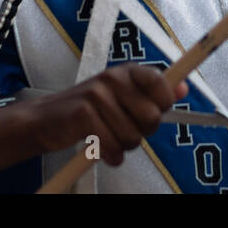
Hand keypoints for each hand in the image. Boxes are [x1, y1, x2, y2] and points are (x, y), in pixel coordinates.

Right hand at [20, 65, 188, 166]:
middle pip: (152, 117)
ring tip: (109, 140)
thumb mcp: (122, 96)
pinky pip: (113, 146)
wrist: (44, 120)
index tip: (149, 113)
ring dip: (124, 147)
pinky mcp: (83, 114)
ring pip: (133, 136)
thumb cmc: (88, 110)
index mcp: (127, 71)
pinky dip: (110, 156)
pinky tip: (101, 151)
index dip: (162, 106)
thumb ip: (152, 93)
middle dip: (142, 133)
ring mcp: (97, 94)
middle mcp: (113, 78)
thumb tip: (183, 88)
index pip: (162, 84)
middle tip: (124, 131)